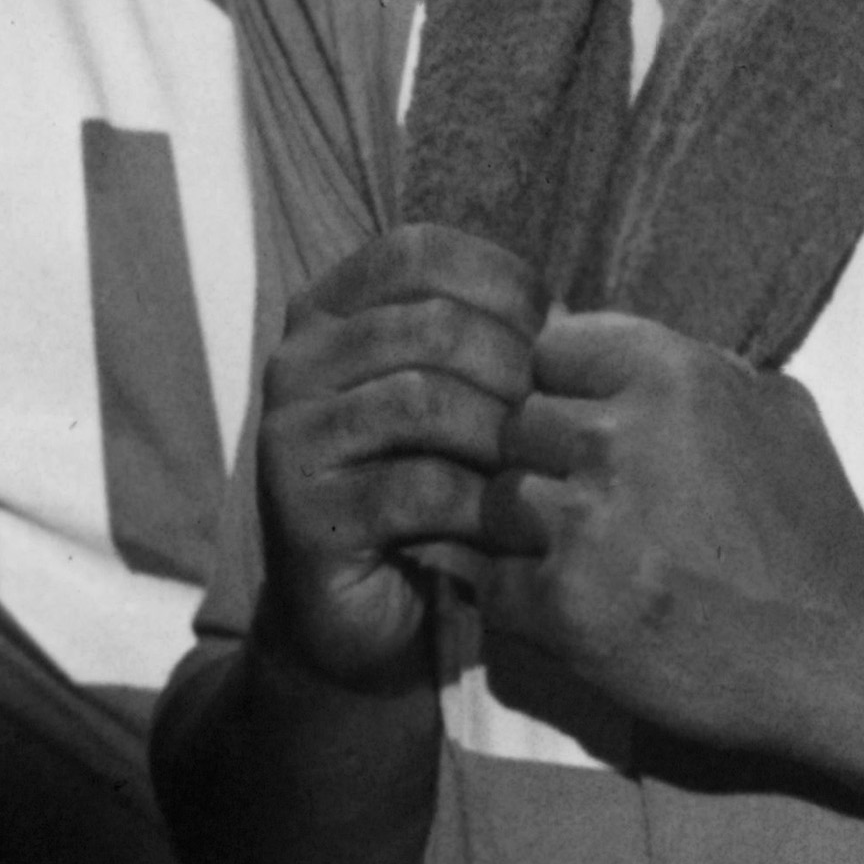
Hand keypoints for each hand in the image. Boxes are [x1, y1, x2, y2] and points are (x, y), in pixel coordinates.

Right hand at [253, 224, 542, 688]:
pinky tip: (509, 526)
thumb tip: (574, 324)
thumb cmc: (428, 491)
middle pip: (429, 324)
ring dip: (500, 437)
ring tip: (537, 472)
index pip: (419, 253)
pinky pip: (413, 486)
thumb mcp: (459, 400)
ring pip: (420, 399)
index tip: (554, 341)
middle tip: (557, 421)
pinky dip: (480, 505)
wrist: (366, 611)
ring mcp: (289, 434)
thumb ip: (493, 344)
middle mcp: (297, 360)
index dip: (501, 285)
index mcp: (329, 311)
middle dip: (514, 369)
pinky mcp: (303, 511)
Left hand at [471, 310, 863, 753]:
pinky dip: (526, 602)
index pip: (548, 350)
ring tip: (592, 561)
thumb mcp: (776, 408)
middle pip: (515, 426)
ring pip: (494, 502)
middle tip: (599, 510)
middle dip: (547, 465)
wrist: (842, 653)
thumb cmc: (813, 530)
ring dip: (529, 533)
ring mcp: (586, 523)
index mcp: (670, 372)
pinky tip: (583, 608)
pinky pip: (495, 584)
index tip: (598, 434)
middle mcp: (619, 437)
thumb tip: (601, 343)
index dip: (566, 392)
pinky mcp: (564, 606)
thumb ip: (689, 367)